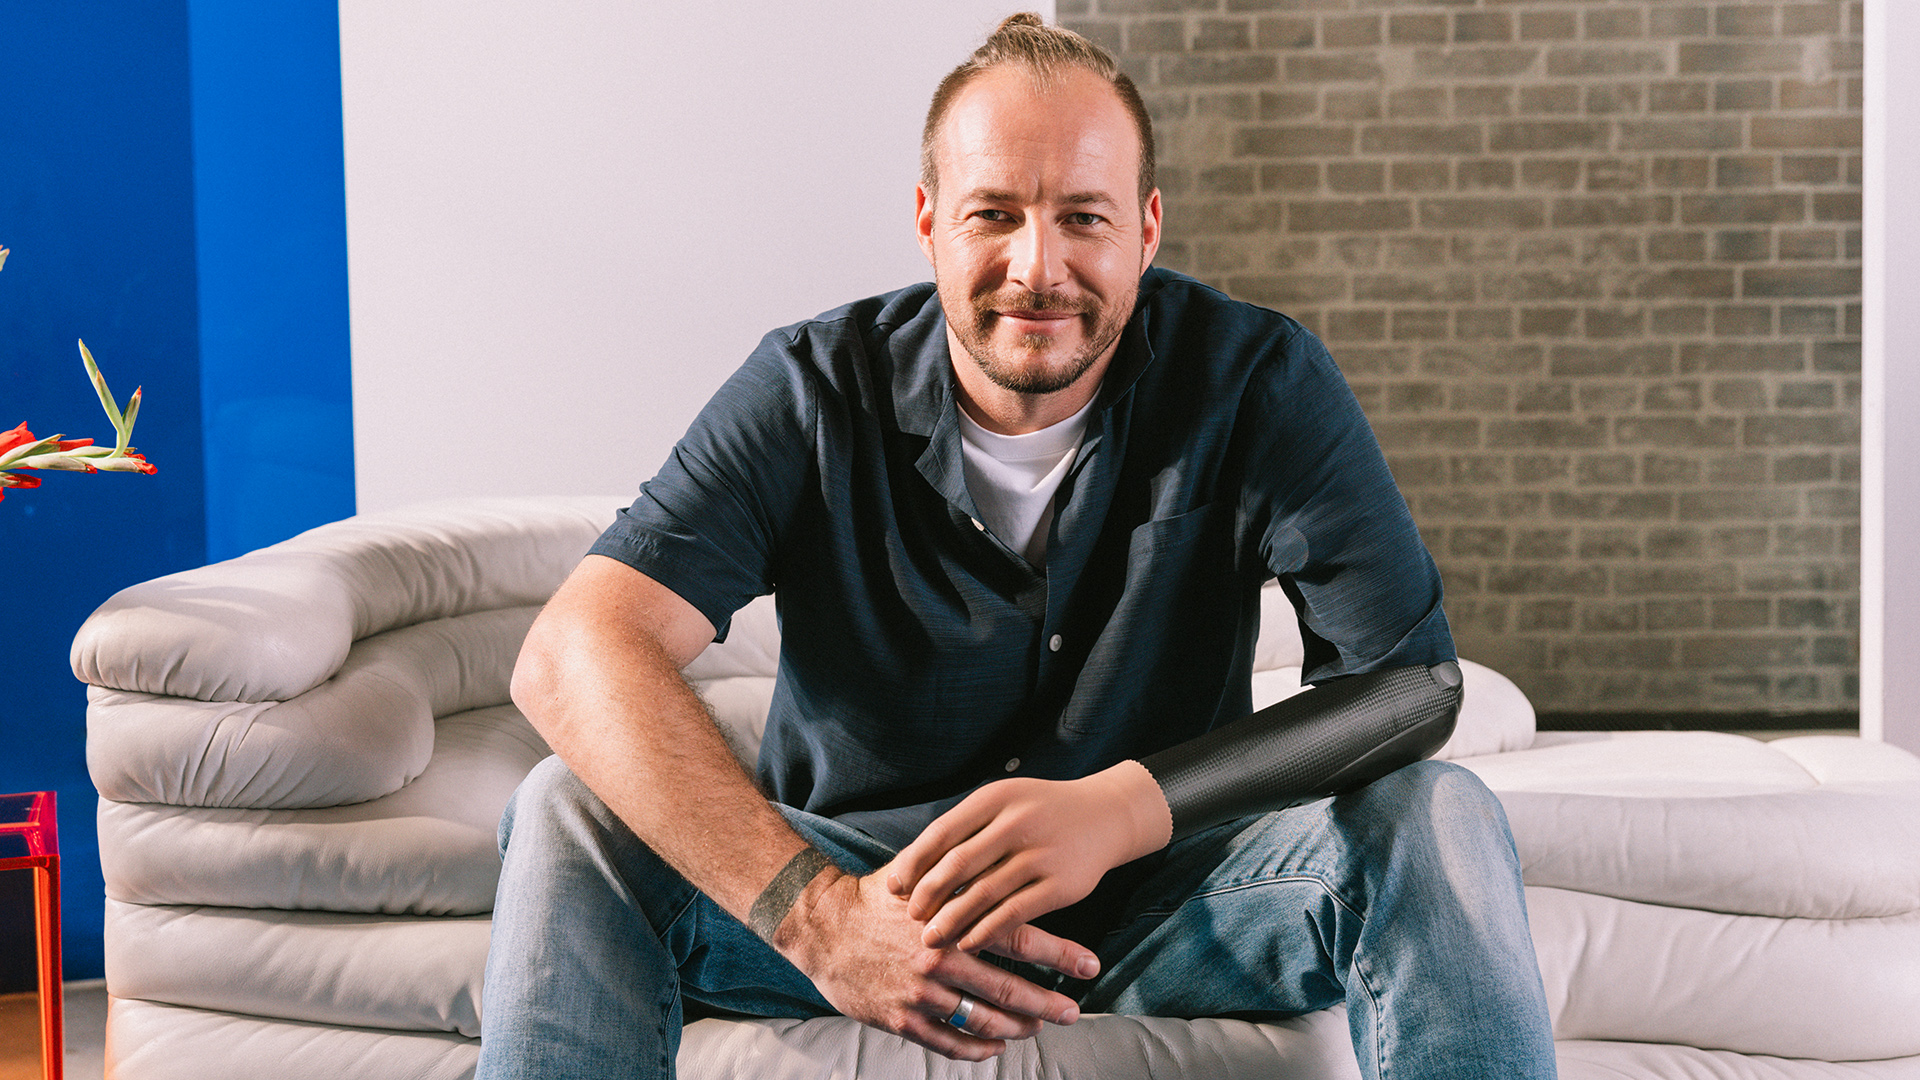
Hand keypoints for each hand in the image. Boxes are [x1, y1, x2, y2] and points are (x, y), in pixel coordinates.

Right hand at [777, 865, 1097, 1060]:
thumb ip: (963, 873)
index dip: (1059, 954)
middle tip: (1073, 1011)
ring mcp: (919, 994)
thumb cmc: (874, 897)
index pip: (1019, 938)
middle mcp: (939, 959)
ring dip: (1016, 1027)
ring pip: (982, 1020)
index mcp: (951, 920)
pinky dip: (976, 1048)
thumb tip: (1008, 851)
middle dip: (1047, 1003)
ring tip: (1037, 1027)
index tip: (1090, 964)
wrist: (819, 926)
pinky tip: (995, 1046)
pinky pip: (947, 1042)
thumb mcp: (920, 875)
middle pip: (1008, 989)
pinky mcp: (899, 1019)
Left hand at [885, 761, 1173, 951]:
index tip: (893, 887)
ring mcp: (1041, 854)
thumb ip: (964, 828)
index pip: (942, 833)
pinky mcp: (1061, 885)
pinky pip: (1014, 913)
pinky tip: (968, 942)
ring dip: (952, 920)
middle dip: (929, 895)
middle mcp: (1017, 822)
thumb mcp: (1002, 803)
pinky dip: (986, 931)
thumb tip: (912, 866)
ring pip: (984, 893)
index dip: (914, 863)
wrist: (1104, 816)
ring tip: (931, 938)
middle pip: (959, 864)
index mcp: (994, 798)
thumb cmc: (1039, 812)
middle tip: (910, 918)